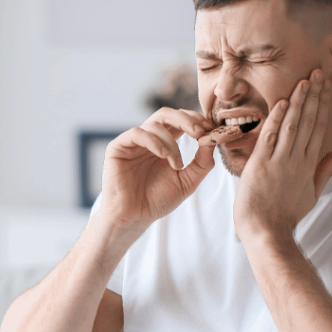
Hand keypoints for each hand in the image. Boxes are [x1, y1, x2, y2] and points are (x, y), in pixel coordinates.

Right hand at [98, 107, 215, 235]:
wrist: (134, 217)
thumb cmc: (157, 201)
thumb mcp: (187, 181)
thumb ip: (202, 162)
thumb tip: (213, 140)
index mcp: (164, 144)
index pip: (180, 121)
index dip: (196, 120)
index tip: (211, 128)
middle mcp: (149, 139)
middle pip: (167, 114)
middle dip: (186, 119)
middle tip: (200, 131)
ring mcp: (133, 142)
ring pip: (155, 124)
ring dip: (171, 143)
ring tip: (177, 165)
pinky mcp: (118, 147)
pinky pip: (137, 133)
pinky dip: (153, 141)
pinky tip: (163, 155)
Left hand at [233, 70, 331, 242]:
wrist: (265, 230)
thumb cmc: (286, 214)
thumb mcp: (311, 193)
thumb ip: (324, 170)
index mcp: (308, 165)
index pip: (318, 128)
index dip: (322, 105)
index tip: (325, 87)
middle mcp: (296, 160)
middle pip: (308, 122)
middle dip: (313, 96)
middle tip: (317, 73)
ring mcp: (279, 161)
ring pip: (291, 125)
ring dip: (298, 102)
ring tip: (304, 81)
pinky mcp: (260, 165)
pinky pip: (270, 137)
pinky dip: (276, 119)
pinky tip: (281, 101)